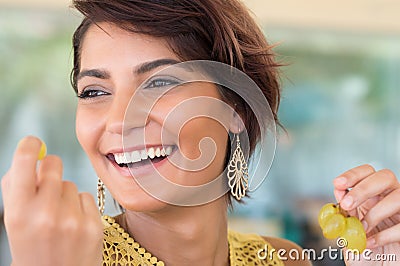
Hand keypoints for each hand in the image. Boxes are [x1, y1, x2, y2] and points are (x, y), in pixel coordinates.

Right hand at [1, 136, 102, 265]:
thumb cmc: (32, 249)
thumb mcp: (14, 223)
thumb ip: (17, 189)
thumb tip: (31, 157)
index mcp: (18, 212)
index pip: (24, 161)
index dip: (28, 146)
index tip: (32, 143)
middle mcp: (46, 213)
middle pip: (53, 164)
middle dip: (49, 168)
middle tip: (47, 182)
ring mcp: (73, 219)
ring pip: (70, 183)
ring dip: (64, 194)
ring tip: (59, 219)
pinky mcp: (94, 225)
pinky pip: (86, 197)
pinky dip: (80, 207)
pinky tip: (74, 226)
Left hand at [333, 164, 399, 264]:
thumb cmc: (363, 252)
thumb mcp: (347, 231)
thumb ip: (344, 212)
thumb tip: (339, 191)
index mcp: (372, 196)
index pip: (367, 172)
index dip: (353, 175)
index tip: (338, 184)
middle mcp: (389, 199)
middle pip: (385, 177)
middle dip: (363, 188)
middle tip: (347, 204)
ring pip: (397, 197)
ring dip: (374, 213)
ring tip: (362, 229)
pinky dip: (384, 234)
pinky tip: (370, 242)